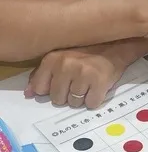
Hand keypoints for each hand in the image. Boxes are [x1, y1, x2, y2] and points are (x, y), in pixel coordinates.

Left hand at [24, 41, 140, 108]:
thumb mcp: (60, 58)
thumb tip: (28, 94)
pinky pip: (91, 104)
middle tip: (78, 84)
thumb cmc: (85, 54)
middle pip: (58, 99)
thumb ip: (41, 75)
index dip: (52, 90)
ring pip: (74, 103)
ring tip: (88, 85)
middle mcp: (65, 66)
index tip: (61, 85)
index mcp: (52, 59)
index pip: (41, 89)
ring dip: (82, 98)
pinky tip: (97, 88)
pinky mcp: (99, 82)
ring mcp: (83, 74)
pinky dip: (94, 100)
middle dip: (68, 95)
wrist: (115, 47)